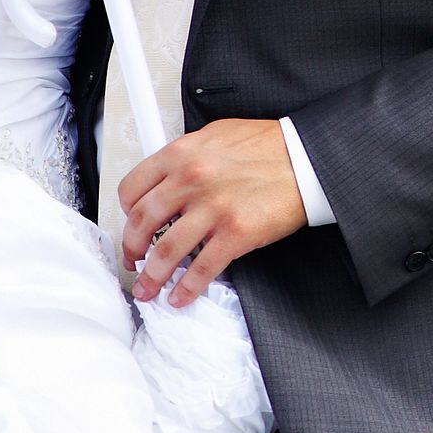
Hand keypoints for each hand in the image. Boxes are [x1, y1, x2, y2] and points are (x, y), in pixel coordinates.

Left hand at [117, 119, 307, 305]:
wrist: (307, 158)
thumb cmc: (268, 147)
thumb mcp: (216, 136)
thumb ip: (187, 156)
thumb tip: (168, 177)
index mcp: (182, 154)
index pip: (133, 188)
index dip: (126, 213)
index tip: (131, 225)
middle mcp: (191, 180)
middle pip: (141, 223)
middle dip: (131, 249)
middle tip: (133, 261)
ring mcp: (213, 208)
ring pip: (165, 252)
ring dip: (152, 277)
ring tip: (148, 288)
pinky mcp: (236, 233)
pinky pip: (202, 268)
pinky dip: (187, 288)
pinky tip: (181, 295)